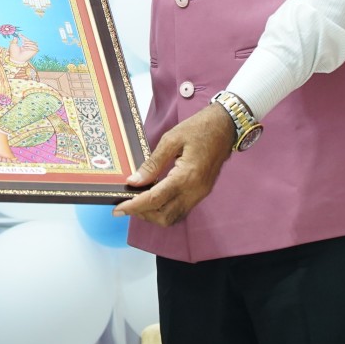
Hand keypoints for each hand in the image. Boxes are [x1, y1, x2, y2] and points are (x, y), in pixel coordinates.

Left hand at [7, 35, 37, 64]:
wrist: (16, 57)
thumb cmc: (14, 52)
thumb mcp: (13, 45)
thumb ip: (14, 40)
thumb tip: (15, 37)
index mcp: (24, 46)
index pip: (26, 39)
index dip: (23, 36)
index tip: (19, 34)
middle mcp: (28, 47)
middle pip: (31, 40)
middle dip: (27, 39)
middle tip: (23, 42)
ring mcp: (31, 50)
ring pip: (34, 43)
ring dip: (29, 43)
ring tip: (24, 46)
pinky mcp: (34, 52)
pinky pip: (36, 47)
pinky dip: (31, 46)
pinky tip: (26, 48)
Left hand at [114, 106, 234, 226]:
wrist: (226, 126)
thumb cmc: (199, 128)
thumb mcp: (171, 139)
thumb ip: (152, 163)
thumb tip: (134, 181)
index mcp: (187, 176)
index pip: (155, 200)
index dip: (134, 206)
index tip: (118, 209)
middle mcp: (195, 191)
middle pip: (164, 216)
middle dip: (143, 214)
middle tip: (127, 204)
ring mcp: (201, 194)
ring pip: (173, 217)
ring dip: (154, 214)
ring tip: (139, 201)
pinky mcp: (202, 192)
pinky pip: (181, 210)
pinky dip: (165, 209)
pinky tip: (155, 197)